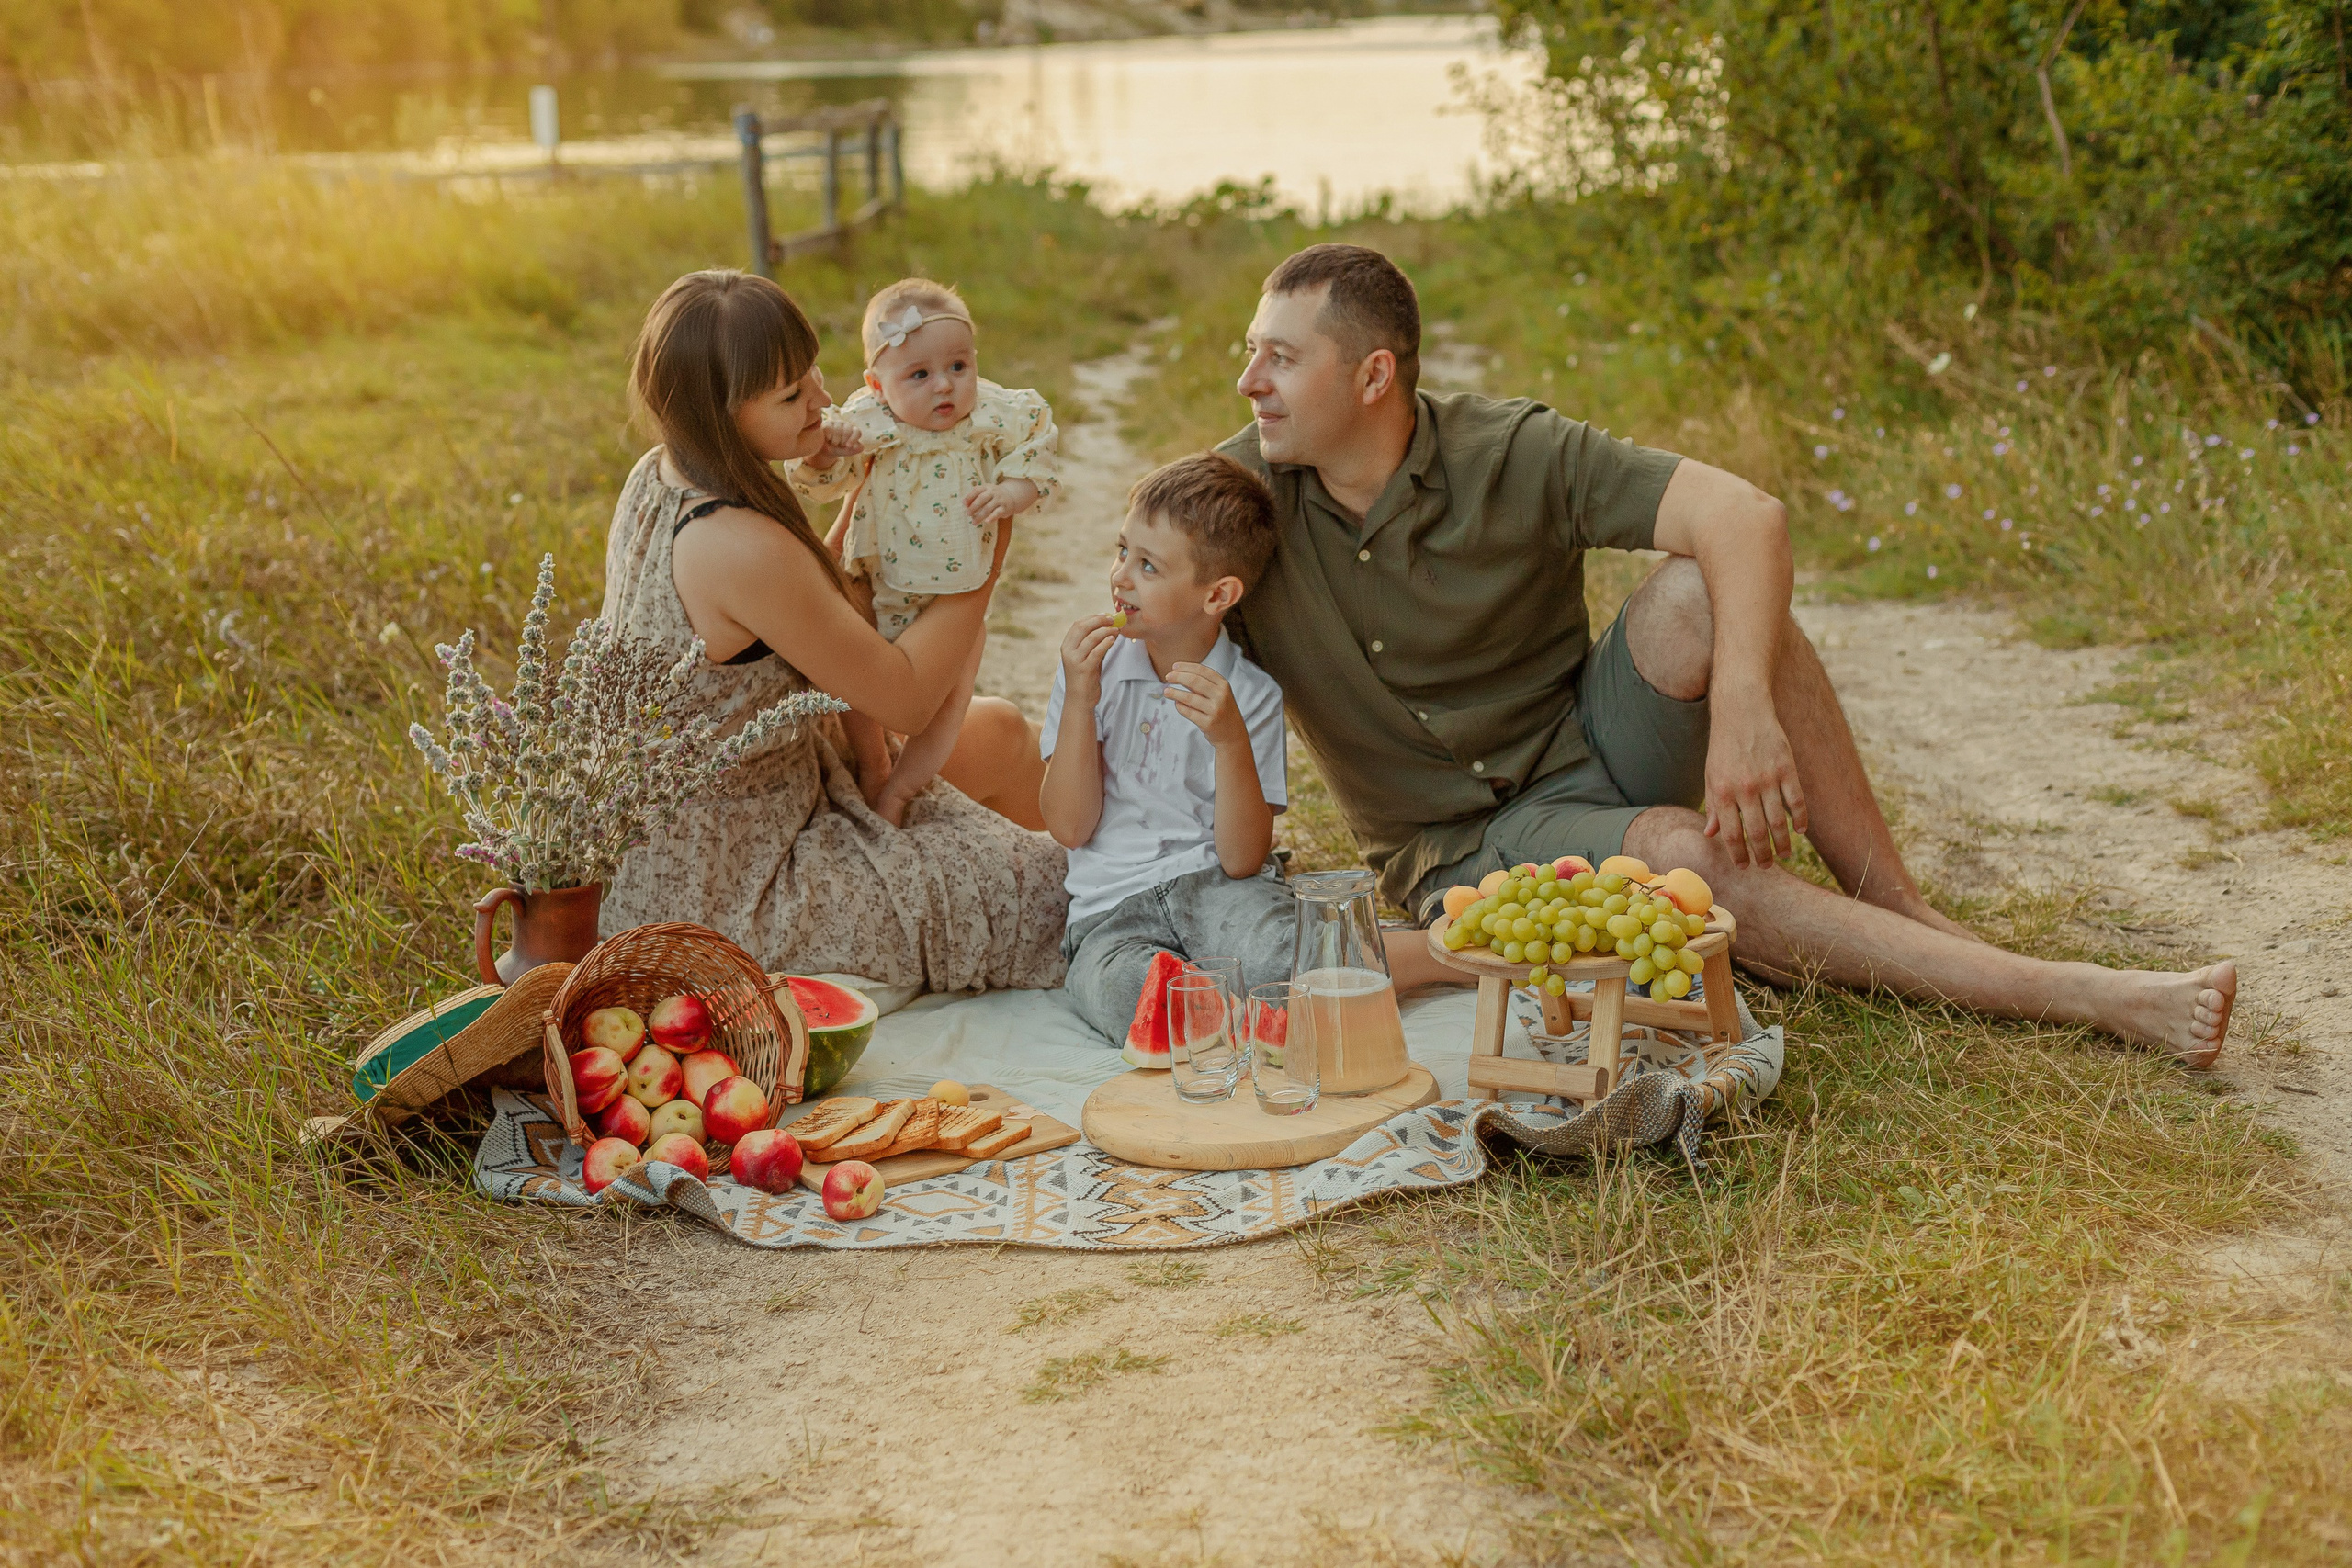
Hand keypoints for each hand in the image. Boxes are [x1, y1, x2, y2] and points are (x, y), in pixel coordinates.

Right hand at [818, 422, 862, 463]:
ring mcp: (837, 423)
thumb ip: (856, 449)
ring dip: (835, 441)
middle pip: (847, 431)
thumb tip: (857, 446)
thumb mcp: (848, 451)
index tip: (848, 446)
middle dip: (843, 441)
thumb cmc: (840, 449)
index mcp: (854, 431)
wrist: (826, 450)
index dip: (853, 439)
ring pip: (838, 430)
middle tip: (839, 445)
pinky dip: (829, 436)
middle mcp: (847, 425)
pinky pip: (829, 428)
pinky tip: (828, 439)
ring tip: (833, 443)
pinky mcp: (828, 423)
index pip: (857, 432)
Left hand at [965, 479, 1039, 527]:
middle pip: (981, 499)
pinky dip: (992, 517)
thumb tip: (965, 505)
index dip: (969, 497)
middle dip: (973, 507)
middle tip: (968, 514)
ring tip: (974, 522)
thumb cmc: (993, 496)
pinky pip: (997, 513)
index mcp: (986, 487)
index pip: (977, 490)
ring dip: (980, 516)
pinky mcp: (1004, 508)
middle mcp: (993, 492)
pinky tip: (987, 521)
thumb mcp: (985, 493)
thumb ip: (975, 497)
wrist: (1011, 496)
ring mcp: (999, 500)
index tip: (964, 504)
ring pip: (988, 508)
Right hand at [1059, 613, 1119, 699]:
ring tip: (1117, 630)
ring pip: (1091, 638)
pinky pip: (1096, 652)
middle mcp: (1068, 652)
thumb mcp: (1087, 656)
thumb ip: (1094, 643)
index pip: (1077, 625)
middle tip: (1113, 620)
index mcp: (1066, 646)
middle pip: (1082, 628)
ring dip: (1106, 631)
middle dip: (1099, 621)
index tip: (1106, 615)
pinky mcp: (1084, 670)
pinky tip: (1113, 639)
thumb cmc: (1085, 677)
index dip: (1092, 617)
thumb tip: (1110, 627)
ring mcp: (1075, 661)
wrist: (1079, 699)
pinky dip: (1106, 643)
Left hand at [1163, 662, 1245, 747]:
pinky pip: (1189, 712)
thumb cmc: (1223, 710)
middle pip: (1194, 681)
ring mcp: (1215, 710)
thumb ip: (1202, 685)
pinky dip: (1180, 707)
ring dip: (1175, 693)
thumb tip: (1178, 674)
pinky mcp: (1208, 723)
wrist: (1234, 734)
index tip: (1174, 666)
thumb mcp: (1219, 694)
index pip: (1202, 671)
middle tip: (1168, 677)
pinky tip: (1177, 704)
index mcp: (1223, 685)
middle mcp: (1220, 696)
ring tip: (1166, 691)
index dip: (1186, 667)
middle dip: (1178, 677)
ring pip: (1189, 698)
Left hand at [1702, 703, 1807, 867]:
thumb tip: (1710, 834)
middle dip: (1762, 855)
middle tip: (1766, 867)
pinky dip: (1800, 819)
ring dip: (1782, 844)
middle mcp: (1744, 789)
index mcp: (1722, 792)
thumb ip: (1713, 806)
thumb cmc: (1723, 747)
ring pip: (1779, 822)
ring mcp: (1767, 779)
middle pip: (1756, 833)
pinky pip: (1797, 801)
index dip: (1738, 855)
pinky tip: (1800, 831)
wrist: (1742, 711)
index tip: (1744, 867)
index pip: (1731, 834)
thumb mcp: (1711, 775)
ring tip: (1783, 855)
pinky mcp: (1786, 769)